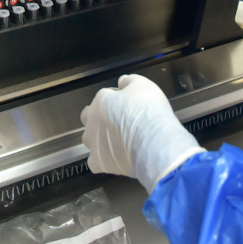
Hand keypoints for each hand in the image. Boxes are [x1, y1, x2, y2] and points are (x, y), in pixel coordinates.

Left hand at [80, 74, 204, 192]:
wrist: (153, 142)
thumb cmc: (148, 111)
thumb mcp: (143, 85)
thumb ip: (129, 81)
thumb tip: (122, 82)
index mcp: (101, 100)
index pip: (104, 96)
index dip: (116, 99)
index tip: (128, 104)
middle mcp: (92, 121)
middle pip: (89, 117)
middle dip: (100, 118)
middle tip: (119, 122)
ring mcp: (93, 143)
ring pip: (90, 139)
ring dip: (100, 139)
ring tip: (118, 143)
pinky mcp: (98, 162)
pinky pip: (94, 161)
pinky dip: (102, 160)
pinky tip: (114, 159)